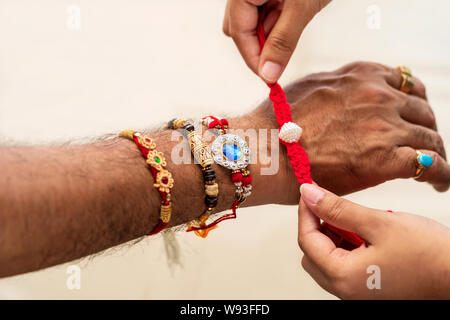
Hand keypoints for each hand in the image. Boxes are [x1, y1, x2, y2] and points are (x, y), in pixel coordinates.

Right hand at [223, 0, 330, 81]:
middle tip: (281, 56)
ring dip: (271, 32)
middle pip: (240, 27)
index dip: (254, 58)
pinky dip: (279, 19)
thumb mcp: (302, 6)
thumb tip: (268, 74)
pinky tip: (294, 12)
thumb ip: (283, 41)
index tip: (270, 79)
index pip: (239, 32)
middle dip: (259, 45)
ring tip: (295, 18)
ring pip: (253, 20)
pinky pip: (265, 10)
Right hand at [253, 61, 448, 198]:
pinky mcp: (387, 158)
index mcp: (362, 76)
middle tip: (422, 146)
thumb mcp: (311, 87)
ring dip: (436, 153)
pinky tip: (439, 183)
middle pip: (422, 111)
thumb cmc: (277, 124)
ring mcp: (385, 126)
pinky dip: (441, 175)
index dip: (413, 104)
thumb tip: (349, 99)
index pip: (406, 85)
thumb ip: (340, 88)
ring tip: (436, 170)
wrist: (266, 150)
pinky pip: (430, 165)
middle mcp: (379, 96)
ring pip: (430, 138)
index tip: (413, 118)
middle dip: (424, 129)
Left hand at [298, 183, 449, 298]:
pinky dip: (347, 247)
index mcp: (343, 277)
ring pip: (328, 260)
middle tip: (329, 205)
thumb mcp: (378, 223)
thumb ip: (338, 209)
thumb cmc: (429, 254)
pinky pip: (346, 267)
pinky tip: (364, 233)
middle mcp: (346, 291)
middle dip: (317, 226)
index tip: (310, 192)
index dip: (306, 212)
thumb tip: (308, 195)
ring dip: (333, 236)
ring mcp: (358, 293)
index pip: (307, 240)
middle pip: (313, 254)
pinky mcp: (370, 290)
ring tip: (353, 218)